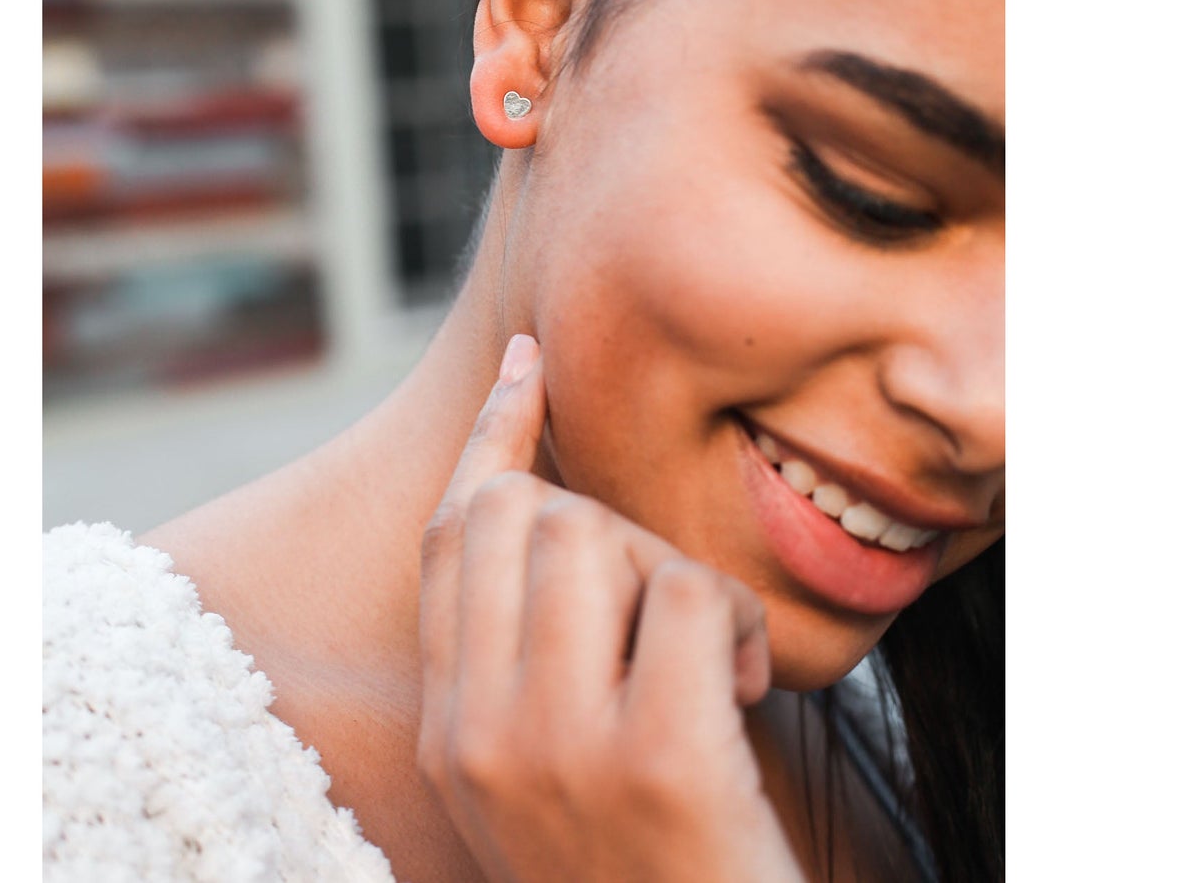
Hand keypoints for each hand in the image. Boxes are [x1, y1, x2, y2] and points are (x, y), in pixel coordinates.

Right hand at [417, 334, 804, 882]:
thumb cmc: (653, 871)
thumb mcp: (555, 775)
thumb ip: (528, 657)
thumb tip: (550, 505)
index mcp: (455, 734)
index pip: (452, 536)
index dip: (493, 435)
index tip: (531, 364)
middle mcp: (483, 736)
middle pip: (526, 516)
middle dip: (608, 524)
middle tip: (658, 601)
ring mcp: (560, 752)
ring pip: (600, 537)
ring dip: (673, 574)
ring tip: (708, 656)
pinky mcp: (656, 763)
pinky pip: (686, 593)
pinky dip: (736, 620)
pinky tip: (744, 686)